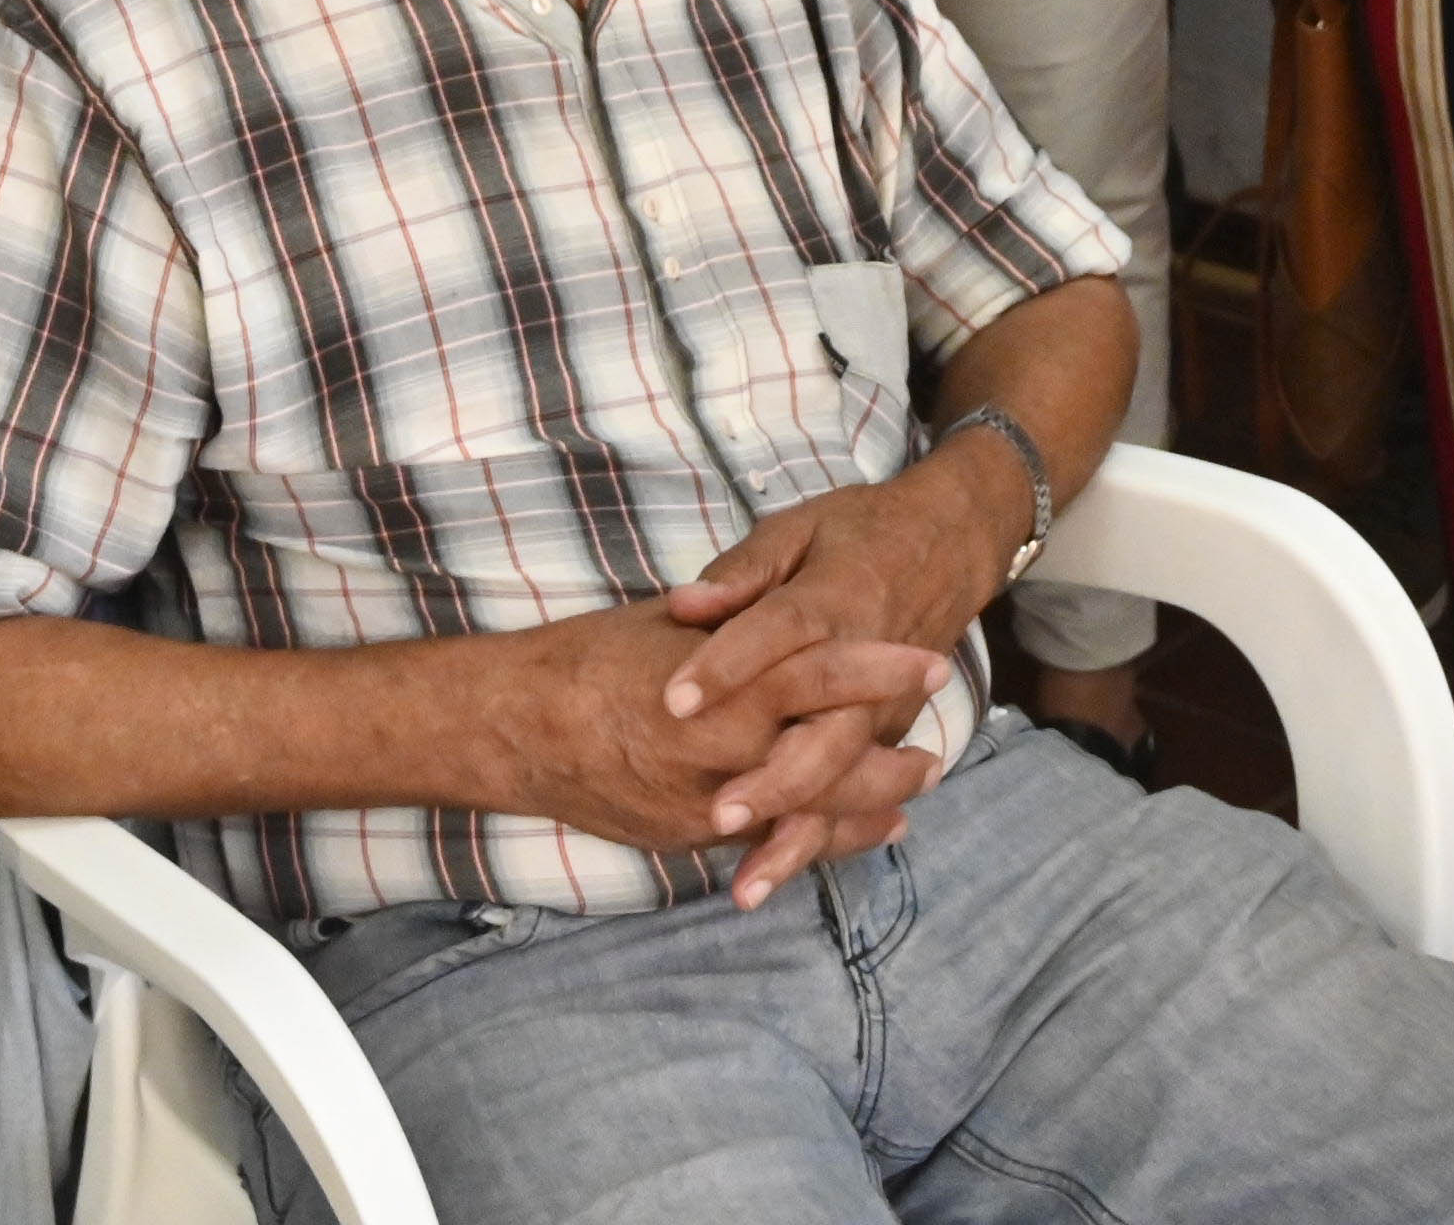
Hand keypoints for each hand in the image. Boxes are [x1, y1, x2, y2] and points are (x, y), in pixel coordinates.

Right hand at [482, 590, 955, 901]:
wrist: (516, 724)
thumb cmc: (592, 658)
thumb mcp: (672, 624)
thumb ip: (735, 625)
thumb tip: (783, 613)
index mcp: (724, 678)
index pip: (820, 669)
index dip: (878, 669)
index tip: (926, 662)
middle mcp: (722, 745)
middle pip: (828, 756)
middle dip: (887, 758)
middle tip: (937, 756)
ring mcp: (705, 799)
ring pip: (806, 810)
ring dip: (864, 806)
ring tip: (910, 797)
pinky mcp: (686, 835)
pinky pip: (766, 840)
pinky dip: (814, 838)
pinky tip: (852, 835)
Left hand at [657, 458, 1024, 892]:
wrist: (950, 542)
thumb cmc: (857, 533)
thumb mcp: (798, 528)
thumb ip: (743, 571)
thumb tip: (685, 605)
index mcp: (833, 598)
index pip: (780, 632)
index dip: (728, 665)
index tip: (674, 701)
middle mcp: (865, 662)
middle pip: (826, 731)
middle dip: (775, 779)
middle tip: (719, 815)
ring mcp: (884, 707)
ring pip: (845, 781)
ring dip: (798, 833)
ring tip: (749, 884)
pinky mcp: (890, 733)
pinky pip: (858, 794)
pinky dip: (824, 840)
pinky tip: (781, 876)